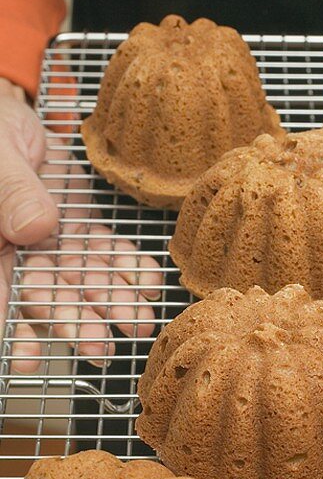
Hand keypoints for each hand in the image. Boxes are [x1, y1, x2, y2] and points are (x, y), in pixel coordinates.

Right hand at [0, 78, 162, 372]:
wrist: (12, 118)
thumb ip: (11, 193)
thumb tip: (34, 230)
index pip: (1, 291)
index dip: (13, 325)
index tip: (26, 360)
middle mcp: (23, 254)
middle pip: (47, 295)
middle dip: (73, 323)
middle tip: (98, 350)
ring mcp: (55, 244)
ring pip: (84, 280)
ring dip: (112, 305)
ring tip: (139, 327)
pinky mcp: (83, 229)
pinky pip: (109, 252)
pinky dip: (131, 268)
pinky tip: (151, 285)